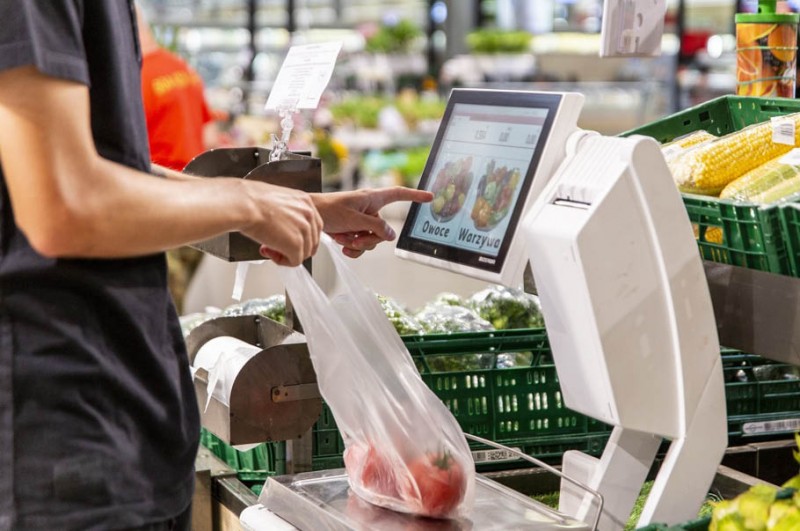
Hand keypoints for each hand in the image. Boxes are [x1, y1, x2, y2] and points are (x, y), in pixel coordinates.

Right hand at [239, 182, 322, 265]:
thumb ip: (286, 213)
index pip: (314, 226)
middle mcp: (308, 214)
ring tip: (269, 247)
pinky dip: (282, 261)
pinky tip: (269, 252)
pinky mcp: (296, 245)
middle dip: (293, 247)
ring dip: (286, 254)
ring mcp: (304, 230)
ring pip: (304, 253)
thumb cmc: (251, 200)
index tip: (286, 238)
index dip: (299, 236)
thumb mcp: (276, 200)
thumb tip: (284, 227)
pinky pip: (295, 262)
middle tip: (275, 245)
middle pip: (311, 241)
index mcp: (305, 201)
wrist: (243, 204)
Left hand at [312, 187, 432, 257]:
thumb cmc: (328, 210)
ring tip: (343, 239)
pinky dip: (352, 247)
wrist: (308, 216)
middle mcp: (369, 209)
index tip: (429, 197)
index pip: (398, 194)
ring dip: (358, 244)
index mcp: (372, 198)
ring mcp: (362, 220)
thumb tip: (390, 235)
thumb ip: (375, 227)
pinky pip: (361, 244)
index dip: (414, 195)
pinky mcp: (353, 229)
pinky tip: (342, 245)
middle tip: (354, 239)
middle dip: (369, 239)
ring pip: (372, 240)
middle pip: (383, 229)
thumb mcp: (354, 220)